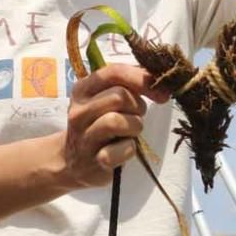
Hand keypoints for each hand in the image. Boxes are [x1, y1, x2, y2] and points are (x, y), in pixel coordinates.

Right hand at [64, 64, 169, 187]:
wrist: (74, 162)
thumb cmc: (99, 125)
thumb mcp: (106, 99)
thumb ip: (129, 84)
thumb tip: (161, 80)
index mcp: (83, 89)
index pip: (115, 72)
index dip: (142, 79)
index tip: (161, 92)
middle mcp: (79, 110)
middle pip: (120, 96)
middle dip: (137, 106)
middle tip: (135, 116)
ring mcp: (84, 136)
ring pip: (118, 120)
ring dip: (135, 127)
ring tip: (129, 133)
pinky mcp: (95, 160)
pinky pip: (124, 148)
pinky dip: (130, 149)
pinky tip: (122, 150)